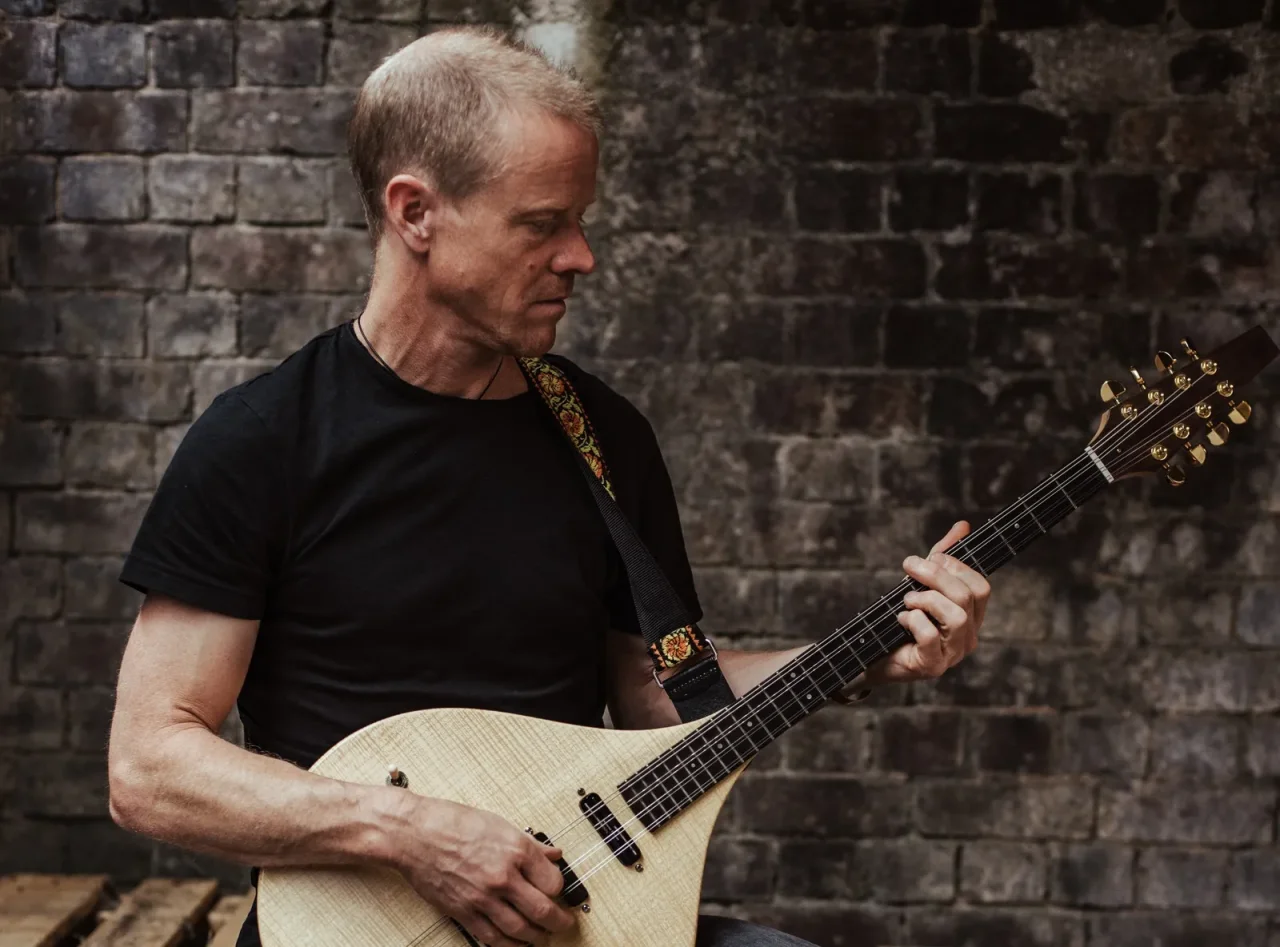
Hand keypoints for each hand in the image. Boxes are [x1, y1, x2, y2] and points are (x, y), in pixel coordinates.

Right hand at [391, 795, 576, 945]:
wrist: (414, 834)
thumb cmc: (452, 823)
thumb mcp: (500, 824)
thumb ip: (531, 844)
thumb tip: (554, 853)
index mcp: (516, 850)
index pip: (553, 881)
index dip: (561, 890)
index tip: (560, 892)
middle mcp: (502, 876)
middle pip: (542, 910)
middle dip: (558, 921)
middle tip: (564, 923)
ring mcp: (483, 897)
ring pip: (520, 929)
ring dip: (537, 937)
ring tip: (543, 936)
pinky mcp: (463, 912)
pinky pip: (492, 937)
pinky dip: (509, 945)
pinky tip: (517, 943)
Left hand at [864, 520, 989, 685]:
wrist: (875, 656)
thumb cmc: (903, 619)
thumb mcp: (923, 583)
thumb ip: (943, 556)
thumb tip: (962, 526)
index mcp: (971, 617)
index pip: (981, 587)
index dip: (957, 566)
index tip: (932, 557)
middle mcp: (968, 637)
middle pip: (967, 597)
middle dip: (936, 575)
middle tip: (909, 567)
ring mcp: (952, 654)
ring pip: (956, 616)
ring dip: (926, 599)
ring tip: (907, 599)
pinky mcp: (932, 665)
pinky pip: (930, 636)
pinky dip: (912, 620)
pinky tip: (900, 619)